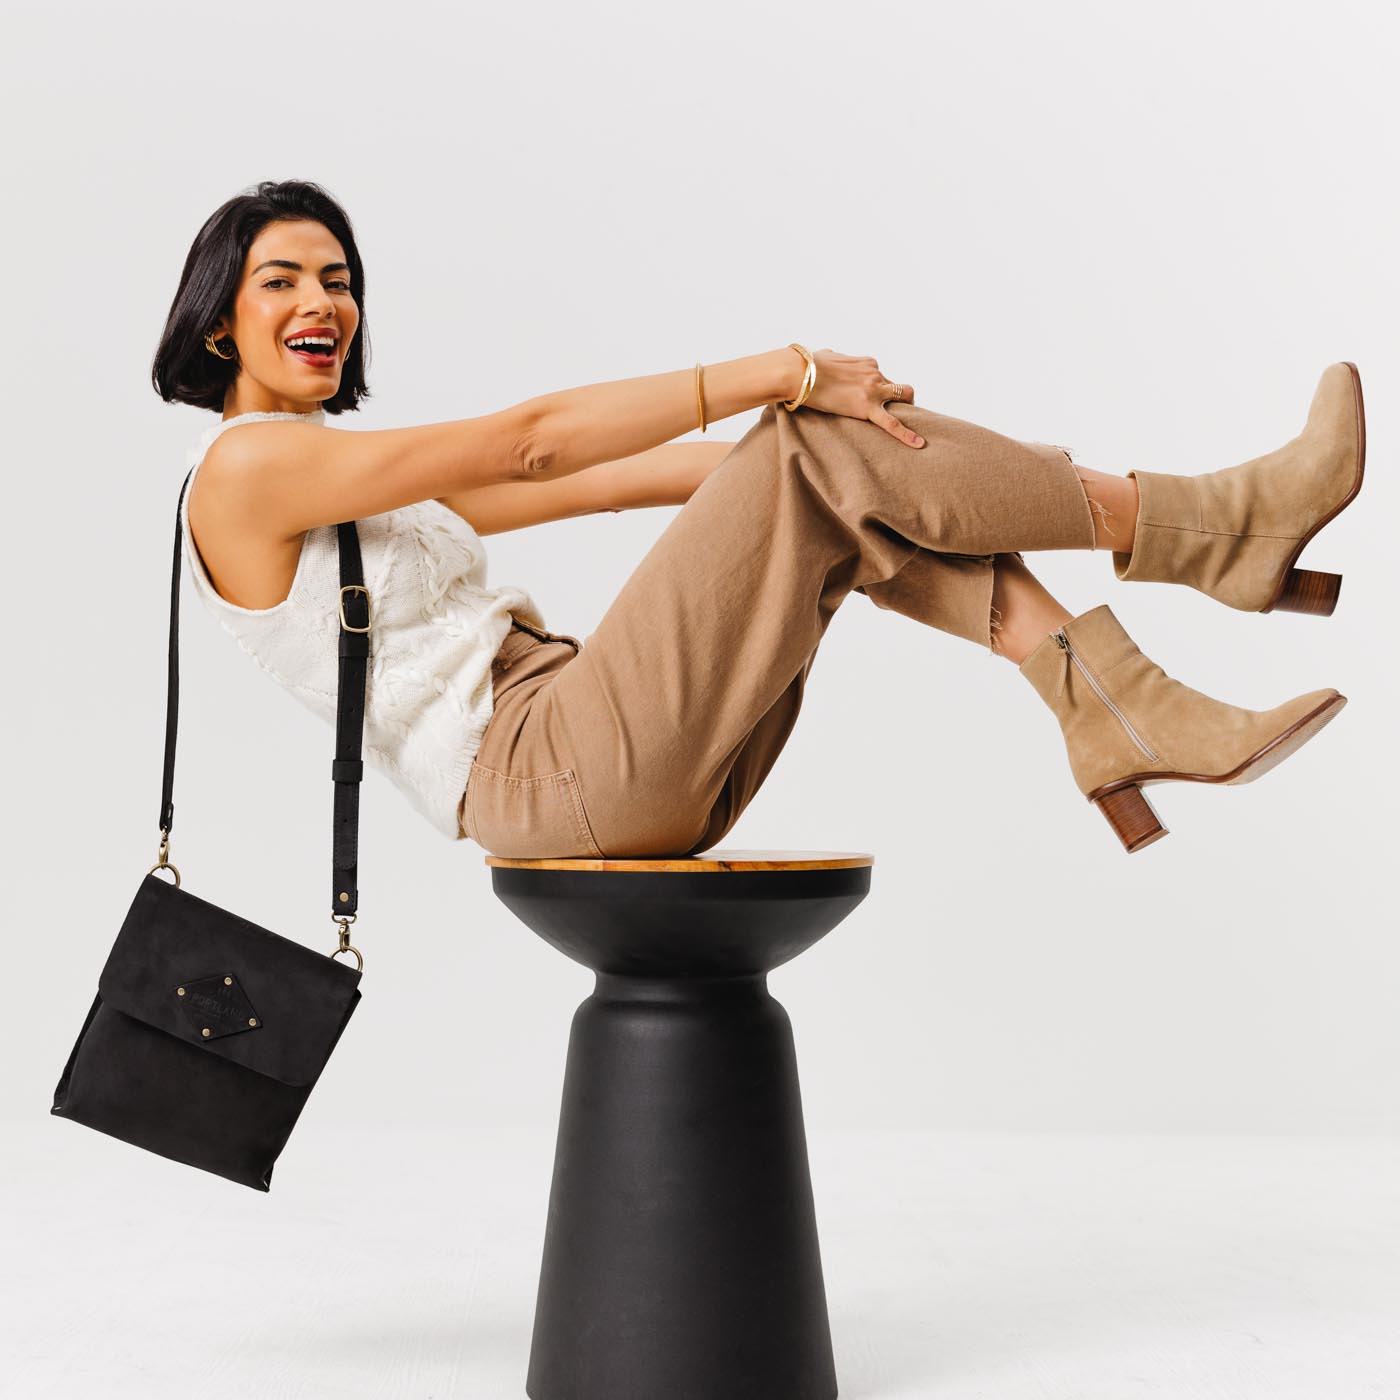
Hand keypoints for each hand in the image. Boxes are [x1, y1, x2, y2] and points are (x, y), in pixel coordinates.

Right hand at [797, 349, 923, 447]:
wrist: (798, 374)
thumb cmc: (806, 365)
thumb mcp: (827, 356)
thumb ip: (834, 358)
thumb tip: (828, 356)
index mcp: (867, 362)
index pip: (882, 377)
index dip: (878, 389)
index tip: (869, 399)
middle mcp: (874, 373)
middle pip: (897, 387)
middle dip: (896, 398)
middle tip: (888, 411)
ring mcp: (873, 389)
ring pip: (903, 396)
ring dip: (903, 407)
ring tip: (895, 421)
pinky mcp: (867, 407)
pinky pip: (892, 423)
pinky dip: (907, 434)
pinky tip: (919, 444)